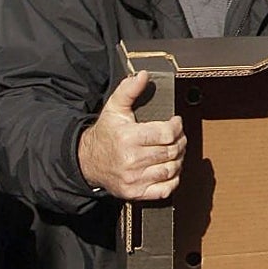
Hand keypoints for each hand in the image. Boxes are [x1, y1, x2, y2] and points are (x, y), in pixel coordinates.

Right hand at [78, 71, 186, 200]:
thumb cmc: (105, 133)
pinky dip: (173, 179)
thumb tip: (143, 75)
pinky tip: (170, 168)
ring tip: (174, 150)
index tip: (176, 122)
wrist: (87, 162)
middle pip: (171, 151)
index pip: (167, 134)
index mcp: (128, 138)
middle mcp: (131, 161)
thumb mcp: (114, 108)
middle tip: (178, 136)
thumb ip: (129, 90)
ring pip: (171, 169)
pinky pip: (165, 190)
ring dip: (179, 159)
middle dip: (180, 141)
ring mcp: (134, 179)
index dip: (177, 126)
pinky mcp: (135, 193)